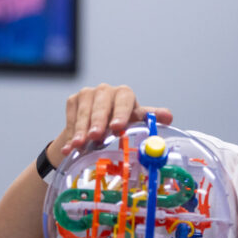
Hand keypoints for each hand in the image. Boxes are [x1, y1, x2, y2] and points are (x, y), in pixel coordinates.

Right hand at [57, 84, 172, 156]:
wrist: (93, 130)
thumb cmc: (118, 124)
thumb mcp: (133, 123)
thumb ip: (148, 119)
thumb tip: (169, 117)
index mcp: (125, 95)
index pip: (125, 99)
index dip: (121, 112)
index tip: (117, 127)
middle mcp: (106, 91)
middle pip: (102, 104)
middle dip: (98, 121)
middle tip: (94, 136)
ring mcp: (88, 94)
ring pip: (84, 111)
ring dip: (81, 130)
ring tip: (78, 145)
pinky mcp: (73, 100)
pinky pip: (71, 118)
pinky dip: (70, 133)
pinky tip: (69, 147)